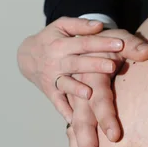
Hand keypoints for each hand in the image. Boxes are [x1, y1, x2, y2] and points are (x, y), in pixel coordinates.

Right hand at [17, 17, 147, 121]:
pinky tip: (76, 120)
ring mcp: (52, 79)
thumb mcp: (62, 26)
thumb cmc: (51, 39)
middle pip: (77, 64)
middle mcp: (56, 62)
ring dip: (77, 89)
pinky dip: (65, 112)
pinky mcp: (50, 93)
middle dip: (94, 65)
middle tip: (112, 66)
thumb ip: (80, 25)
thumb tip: (99, 25)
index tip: (120, 44)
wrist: (26, 57)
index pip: (84, 43)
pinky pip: (58, 103)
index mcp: (61, 44)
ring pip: (66, 84)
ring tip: (90, 94)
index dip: (101, 42)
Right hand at [63, 29, 147, 146]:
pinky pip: (73, 133)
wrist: (88, 42)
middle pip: (82, 123)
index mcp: (92, 77)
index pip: (100, 99)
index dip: (106, 117)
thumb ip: (134, 45)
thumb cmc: (109, 42)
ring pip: (74, 132)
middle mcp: (81, 93)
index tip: (115, 136)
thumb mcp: (120, 39)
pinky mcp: (77, 111)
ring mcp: (77, 104)